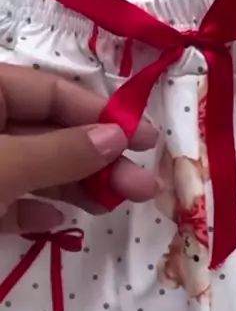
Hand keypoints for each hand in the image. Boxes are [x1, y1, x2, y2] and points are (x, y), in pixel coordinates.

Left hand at [0, 64, 157, 233]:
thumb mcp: (4, 167)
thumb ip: (59, 152)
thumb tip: (117, 137)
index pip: (50, 90)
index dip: (98, 114)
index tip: (145, 142)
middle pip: (46, 132)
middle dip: (95, 159)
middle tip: (142, 186)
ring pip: (31, 167)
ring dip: (74, 186)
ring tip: (111, 206)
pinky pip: (7, 199)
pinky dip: (33, 209)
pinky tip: (55, 220)